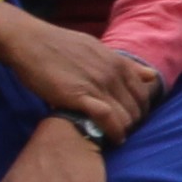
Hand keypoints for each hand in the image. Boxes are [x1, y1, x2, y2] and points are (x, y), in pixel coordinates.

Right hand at [0, 6, 164, 137]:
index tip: (132, 118)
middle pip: (137, 108)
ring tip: (115, 135)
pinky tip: (113, 139)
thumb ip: (125, 65)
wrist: (30, 42)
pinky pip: (108, 119)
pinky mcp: (80, 97)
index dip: (141, 109)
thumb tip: (151, 75)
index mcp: (118, 62)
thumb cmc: (59, 46)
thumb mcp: (98, 50)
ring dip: (124, 129)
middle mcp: (113, 74)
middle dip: (133, 122)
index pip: (143, 93)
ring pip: (126, 116)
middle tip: (122, 130)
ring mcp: (98, 85)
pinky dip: (114, 132)